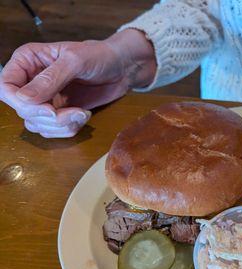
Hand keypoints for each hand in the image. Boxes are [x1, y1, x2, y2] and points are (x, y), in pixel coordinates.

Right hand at [0, 29, 155, 137]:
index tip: (49, 110)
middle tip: (75, 113)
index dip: (23, 104)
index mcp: (27, 61)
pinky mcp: (59, 112)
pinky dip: (69, 129)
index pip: (6, 88)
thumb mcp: (75, 62)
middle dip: (50, 118)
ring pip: (37, 124)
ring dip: (61, 126)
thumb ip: (50, 79)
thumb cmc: (99, 56)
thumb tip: (24, 99)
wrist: (121, 68)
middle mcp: (31, 81)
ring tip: (82, 114)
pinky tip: (84, 116)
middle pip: (23, 110)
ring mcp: (45, 98)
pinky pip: (53, 130)